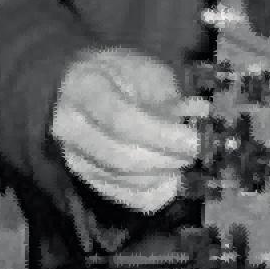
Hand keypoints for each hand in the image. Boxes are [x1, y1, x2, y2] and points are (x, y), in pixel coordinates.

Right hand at [49, 47, 209, 213]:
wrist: (86, 86)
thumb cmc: (121, 73)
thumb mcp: (147, 69)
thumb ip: (170, 97)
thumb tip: (199, 120)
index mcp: (83, 88)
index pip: (122, 121)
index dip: (164, 136)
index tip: (197, 141)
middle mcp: (70, 128)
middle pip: (123, 158)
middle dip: (169, 158)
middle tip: (197, 150)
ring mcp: (75, 158)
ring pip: (128, 181)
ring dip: (166, 174)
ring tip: (185, 157)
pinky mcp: (88, 180)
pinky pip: (128, 198)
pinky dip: (159, 192)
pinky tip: (173, 177)